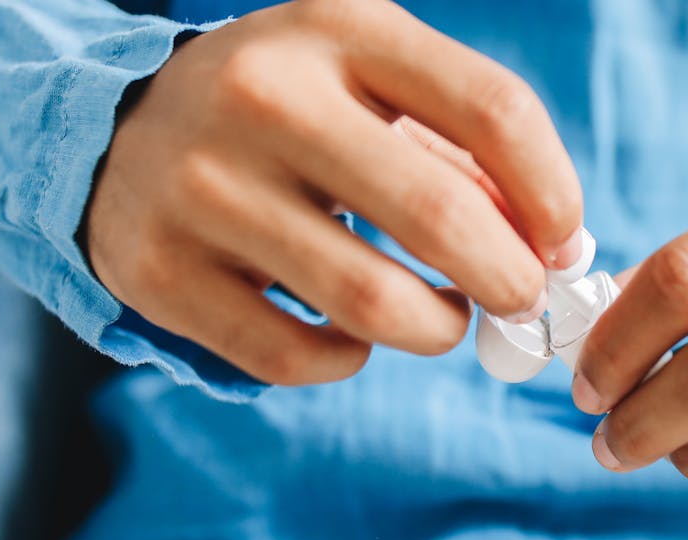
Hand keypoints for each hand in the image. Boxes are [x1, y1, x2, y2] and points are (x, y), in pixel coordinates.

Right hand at [86, 0, 581, 384]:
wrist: (123, 128)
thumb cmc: (290, 112)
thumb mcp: (371, 89)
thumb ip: (464, 153)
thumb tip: (554, 248)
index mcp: (340, 28)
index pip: (494, 110)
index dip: (553, 192)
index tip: (564, 241)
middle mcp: (263, 95)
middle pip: (440, 217)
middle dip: (510, 280)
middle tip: (520, 300)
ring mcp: (201, 184)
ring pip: (373, 302)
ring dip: (437, 328)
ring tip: (441, 317)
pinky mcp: (158, 269)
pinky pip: (297, 356)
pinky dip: (349, 359)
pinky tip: (352, 333)